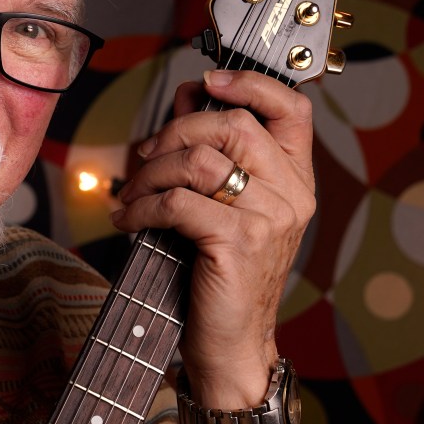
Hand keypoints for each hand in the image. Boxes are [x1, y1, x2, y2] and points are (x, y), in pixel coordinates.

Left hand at [111, 69, 314, 405]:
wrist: (231, 341)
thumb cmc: (220, 271)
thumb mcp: (224, 204)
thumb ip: (211, 150)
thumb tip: (188, 95)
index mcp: (295, 179)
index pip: (292, 109)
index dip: (249, 84)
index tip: (207, 81)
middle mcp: (291, 194)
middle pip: (231, 125)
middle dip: (173, 132)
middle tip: (144, 158)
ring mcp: (269, 219)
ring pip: (197, 160)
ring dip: (148, 173)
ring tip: (130, 195)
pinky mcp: (238, 243)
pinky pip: (178, 202)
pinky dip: (141, 207)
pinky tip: (128, 220)